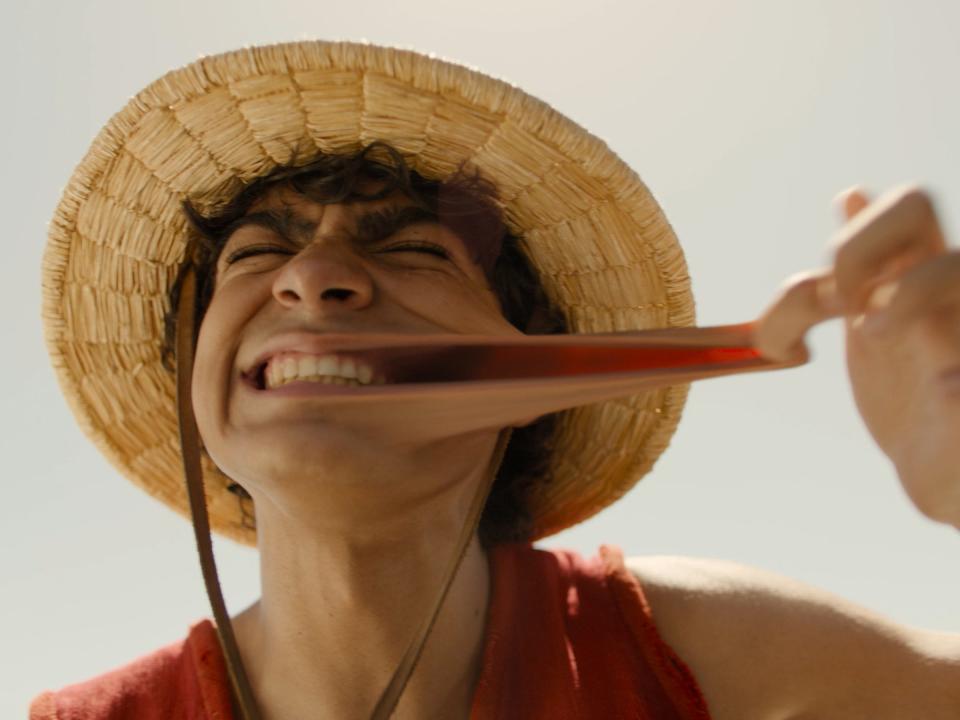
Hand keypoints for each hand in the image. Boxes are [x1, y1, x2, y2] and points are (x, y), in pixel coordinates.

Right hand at [754, 185, 959, 527]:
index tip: (874, 336)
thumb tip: (953, 380)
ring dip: (803, 292)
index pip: (948, 262)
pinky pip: (829, 280)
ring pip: (852, 245)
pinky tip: (787, 320)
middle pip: (908, 208)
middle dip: (858, 247)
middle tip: (839, 305)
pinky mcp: (860, 321)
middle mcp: (937, 295)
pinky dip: (801, 290)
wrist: (946, 467)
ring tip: (783, 343)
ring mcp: (895, 299)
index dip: (906, 288)